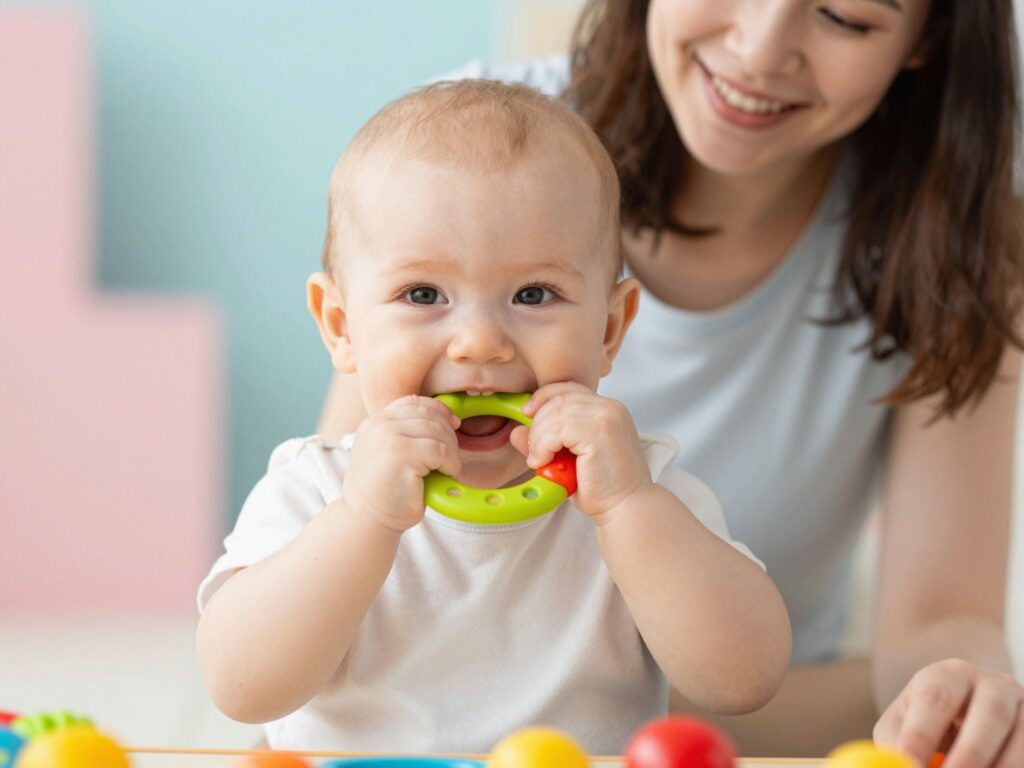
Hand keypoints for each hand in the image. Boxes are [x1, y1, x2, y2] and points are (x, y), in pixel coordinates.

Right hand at [343, 395, 460, 533]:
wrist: (365, 521)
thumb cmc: (384, 493)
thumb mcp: (389, 454)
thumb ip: (407, 435)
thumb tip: (450, 419)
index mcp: (375, 422)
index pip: (413, 402)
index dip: (438, 410)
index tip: (453, 424)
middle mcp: (379, 425)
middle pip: (428, 414)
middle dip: (448, 433)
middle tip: (452, 456)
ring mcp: (388, 438)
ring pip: (437, 431)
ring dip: (451, 450)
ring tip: (449, 467)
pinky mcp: (400, 455)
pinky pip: (440, 450)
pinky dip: (451, 462)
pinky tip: (447, 473)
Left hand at [511, 382, 649, 523]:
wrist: (627, 509)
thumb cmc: (603, 489)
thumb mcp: (567, 461)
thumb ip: (544, 442)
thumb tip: (516, 430)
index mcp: (607, 410)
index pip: (568, 388)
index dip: (543, 397)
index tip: (526, 414)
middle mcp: (610, 408)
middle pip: (559, 399)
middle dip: (538, 424)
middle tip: (534, 452)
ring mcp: (607, 417)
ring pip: (555, 413)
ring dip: (539, 438)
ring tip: (540, 460)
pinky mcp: (600, 432)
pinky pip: (558, 429)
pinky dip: (544, 445)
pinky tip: (545, 462)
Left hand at [874, 658, 1023, 767]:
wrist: (965, 718)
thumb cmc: (926, 725)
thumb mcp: (901, 725)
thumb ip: (895, 742)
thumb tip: (898, 763)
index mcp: (948, 675)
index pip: (935, 698)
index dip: (922, 735)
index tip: (909, 763)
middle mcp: (992, 685)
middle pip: (990, 713)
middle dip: (970, 754)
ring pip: (1021, 742)